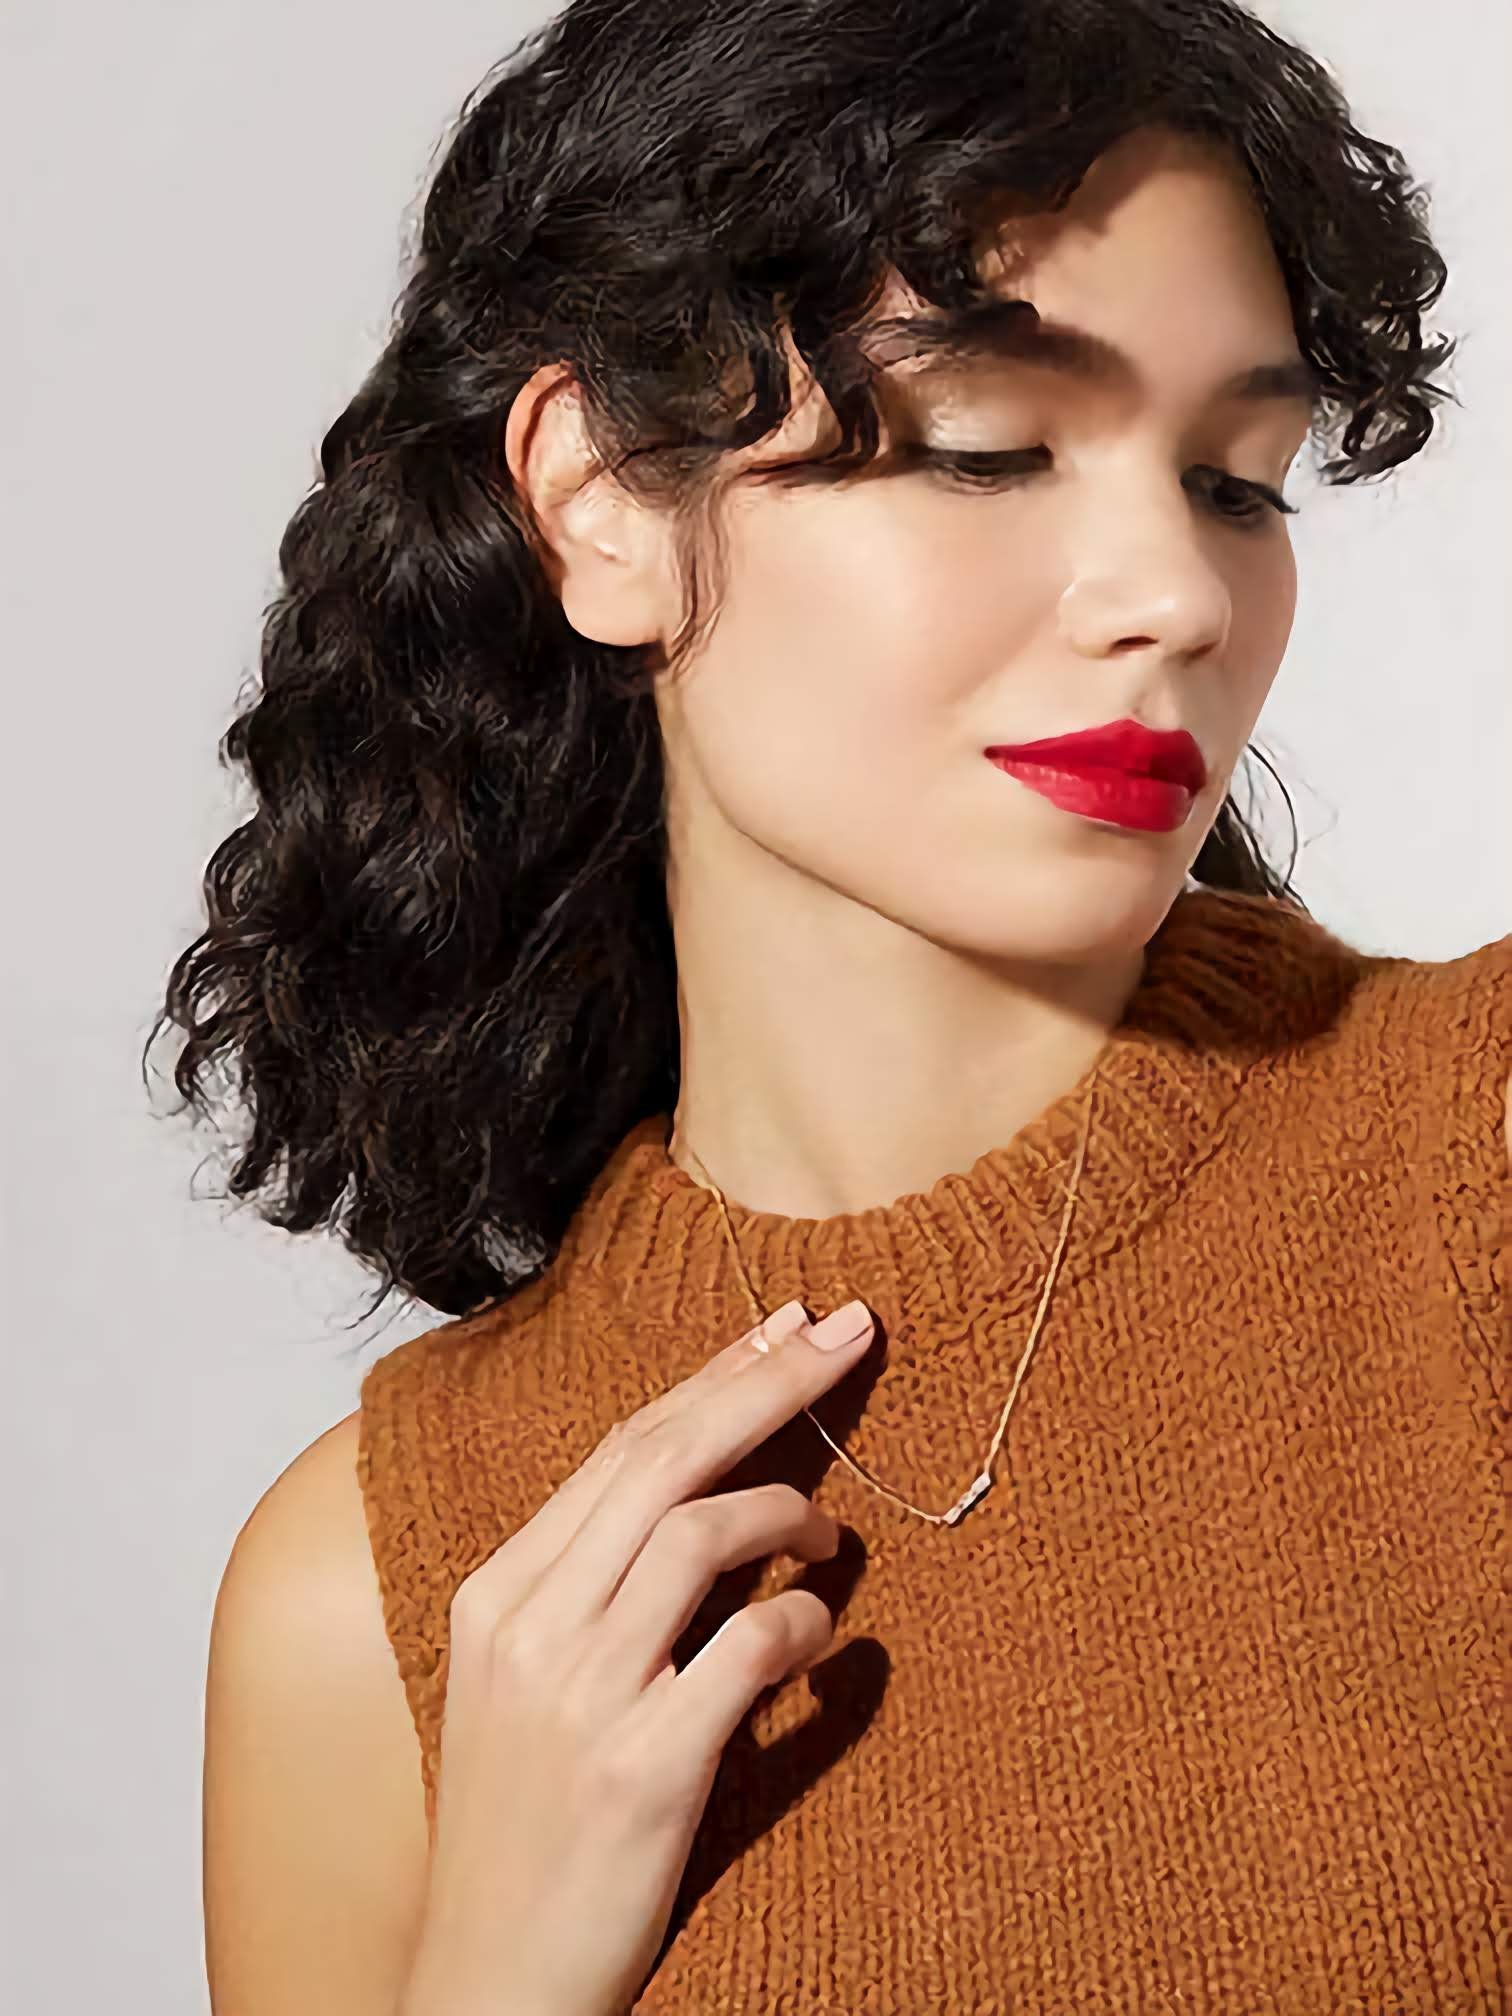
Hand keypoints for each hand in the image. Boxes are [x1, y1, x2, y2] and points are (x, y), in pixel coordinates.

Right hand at [396, 1295, 876, 2015]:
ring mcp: (582, 1695)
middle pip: (666, 1458)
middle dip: (767, 1382)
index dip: (712, 1377)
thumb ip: (594, 1586)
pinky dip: (802, 1622)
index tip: (782, 1325)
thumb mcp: (523, 1683)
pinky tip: (821, 1631)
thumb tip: (702, 1493)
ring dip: (792, 1512)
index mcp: (498, 1592)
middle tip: (846, 1332)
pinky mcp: (642, 1769)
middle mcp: (532, 1625)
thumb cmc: (520, 1824)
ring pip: (703, 1533)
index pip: (621, 1448)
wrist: (487, 1985)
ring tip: (834, 1534)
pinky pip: (747, 1651)